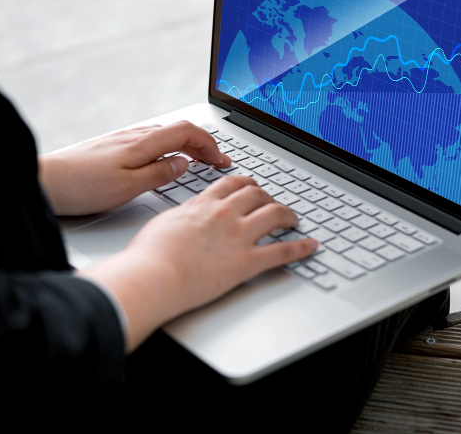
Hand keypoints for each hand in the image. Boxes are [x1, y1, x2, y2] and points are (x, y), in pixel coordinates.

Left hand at [38, 121, 231, 215]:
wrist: (43, 180)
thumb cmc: (81, 187)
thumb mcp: (127, 187)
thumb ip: (159, 173)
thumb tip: (184, 163)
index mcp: (142, 143)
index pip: (187, 131)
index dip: (210, 144)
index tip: (222, 161)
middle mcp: (134, 136)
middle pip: (178, 131)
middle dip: (203, 145)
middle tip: (218, 163)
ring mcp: (121, 139)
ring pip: (164, 135)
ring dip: (186, 146)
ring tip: (198, 163)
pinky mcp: (111, 147)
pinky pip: (150, 141)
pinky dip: (168, 148)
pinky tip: (164, 161)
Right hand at [80, 175, 317, 350]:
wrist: (153, 275)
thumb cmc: (150, 255)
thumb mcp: (163, 223)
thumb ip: (182, 217)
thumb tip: (185, 218)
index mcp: (203, 204)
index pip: (232, 184)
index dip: (247, 184)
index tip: (252, 187)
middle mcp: (225, 214)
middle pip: (257, 194)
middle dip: (269, 196)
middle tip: (273, 203)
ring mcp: (239, 236)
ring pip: (275, 214)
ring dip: (288, 215)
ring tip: (293, 219)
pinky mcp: (247, 262)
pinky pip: (282, 251)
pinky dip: (301, 248)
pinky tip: (310, 246)